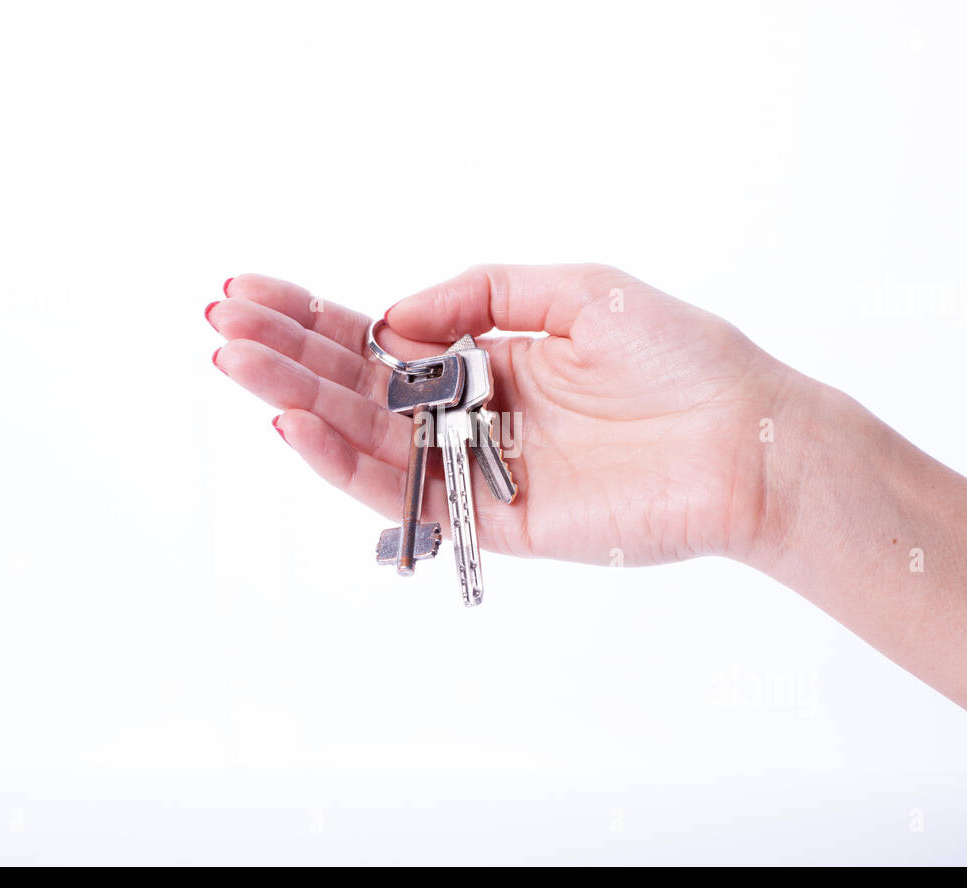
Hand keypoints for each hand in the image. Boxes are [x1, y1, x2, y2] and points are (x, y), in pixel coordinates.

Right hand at [209, 264, 793, 565]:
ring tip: (234, 362)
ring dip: (295, 398)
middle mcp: (472, 412)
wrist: (747, 440)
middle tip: (219, 324)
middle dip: (285, 351)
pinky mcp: (490, 519)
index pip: (380, 336)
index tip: (249, 292)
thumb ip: (480, 293)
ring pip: (365, 436)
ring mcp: (476, 467)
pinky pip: (404, 492)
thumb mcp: (576, 290)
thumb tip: (392, 319)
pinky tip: (295, 421)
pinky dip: (343, 460)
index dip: (313, 314)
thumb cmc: (680, 357)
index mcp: (489, 356)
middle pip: (357, 383)